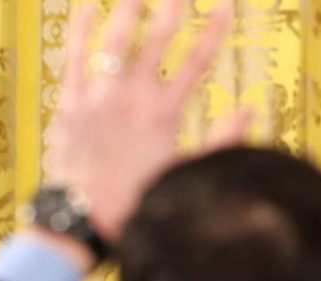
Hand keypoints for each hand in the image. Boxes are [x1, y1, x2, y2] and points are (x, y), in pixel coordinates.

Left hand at [49, 0, 248, 240]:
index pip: (197, 62)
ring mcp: (98, 97)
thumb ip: (221, 140)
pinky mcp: (70, 103)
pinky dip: (81, 29)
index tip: (225, 6)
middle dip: (171, 8)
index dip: (214, 31)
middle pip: (156, 40)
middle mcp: (132, 99)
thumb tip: (250, 109)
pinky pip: (74, 57)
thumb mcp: (187, 172)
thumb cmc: (137, 201)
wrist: (86, 219)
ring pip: (115, 40)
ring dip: (128, 8)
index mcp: (164, 115)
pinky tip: (88, 5)